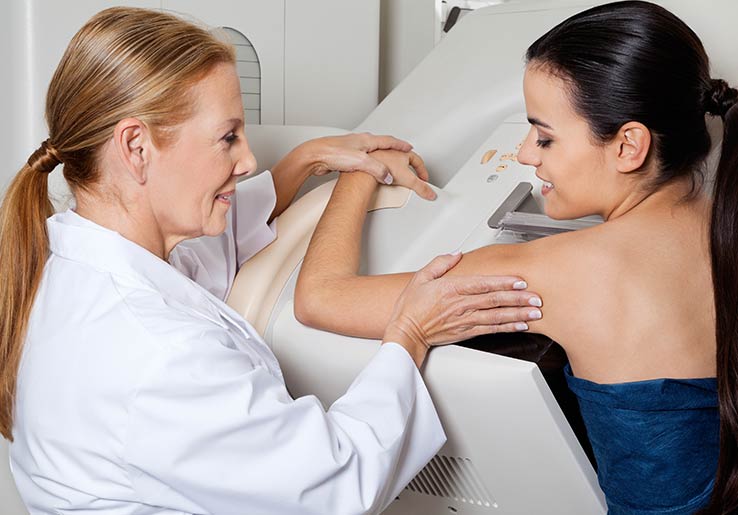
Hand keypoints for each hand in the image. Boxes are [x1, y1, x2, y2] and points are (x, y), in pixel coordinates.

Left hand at [302, 133, 433, 197]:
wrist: (314, 156)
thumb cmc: (333, 153)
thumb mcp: (361, 161)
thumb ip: (378, 169)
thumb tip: (388, 177)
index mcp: (367, 140)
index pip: (389, 141)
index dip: (400, 145)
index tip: (409, 147)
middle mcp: (360, 142)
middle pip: (381, 143)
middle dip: (392, 148)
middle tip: (401, 152)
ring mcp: (352, 148)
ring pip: (371, 151)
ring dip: (381, 155)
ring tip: (387, 160)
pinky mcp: (345, 157)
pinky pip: (362, 159)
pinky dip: (369, 162)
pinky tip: (367, 168)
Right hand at [382, 253, 542, 366]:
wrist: (406, 332)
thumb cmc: (411, 307)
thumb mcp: (421, 277)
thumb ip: (440, 263)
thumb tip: (456, 254)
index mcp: (451, 289)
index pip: (483, 284)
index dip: (504, 282)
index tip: (520, 281)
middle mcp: (461, 305)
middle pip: (495, 300)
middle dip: (518, 299)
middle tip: (536, 297)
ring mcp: (465, 320)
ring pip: (497, 316)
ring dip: (518, 314)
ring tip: (535, 312)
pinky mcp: (467, 332)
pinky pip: (491, 329)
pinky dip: (508, 327)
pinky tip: (521, 325)